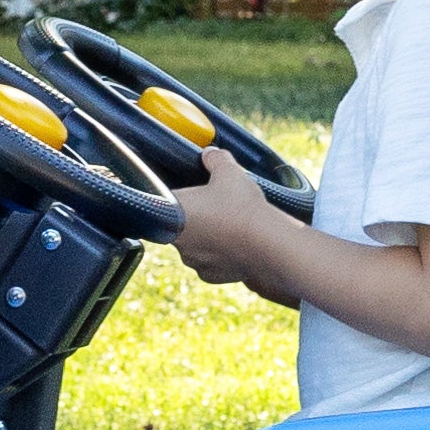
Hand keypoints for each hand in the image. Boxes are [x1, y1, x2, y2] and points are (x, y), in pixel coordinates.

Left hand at [168, 147, 285, 289]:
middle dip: (196, 217)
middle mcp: (177, 241)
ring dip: (207, 237)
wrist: (265, 243)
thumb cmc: (241, 205)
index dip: (178, 197)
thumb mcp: (229, 171)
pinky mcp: (210, 276)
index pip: (163, 203)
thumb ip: (215, 159)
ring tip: (229, 225)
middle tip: (216, 206)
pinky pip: (211, 263)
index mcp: (173, 213)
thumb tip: (209, 153)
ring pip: (195, 246)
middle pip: (180, 225)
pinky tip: (235, 244)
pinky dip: (221, 255)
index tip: (192, 195)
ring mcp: (193, 261)